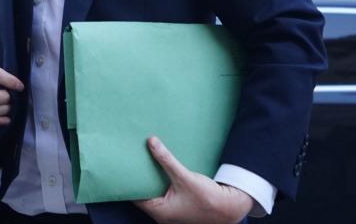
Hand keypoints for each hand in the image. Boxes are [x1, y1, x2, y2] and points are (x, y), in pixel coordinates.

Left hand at [133, 136, 253, 223]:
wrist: (231, 207)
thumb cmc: (208, 197)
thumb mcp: (185, 176)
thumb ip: (166, 159)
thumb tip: (150, 141)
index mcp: (159, 212)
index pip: (134, 195)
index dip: (129, 180)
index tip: (124, 164)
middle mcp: (162, 215)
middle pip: (143, 193)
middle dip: (139, 177)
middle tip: (132, 159)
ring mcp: (170, 212)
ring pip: (153, 193)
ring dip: (150, 179)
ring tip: (143, 161)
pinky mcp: (177, 207)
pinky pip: (162, 193)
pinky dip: (159, 182)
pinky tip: (159, 170)